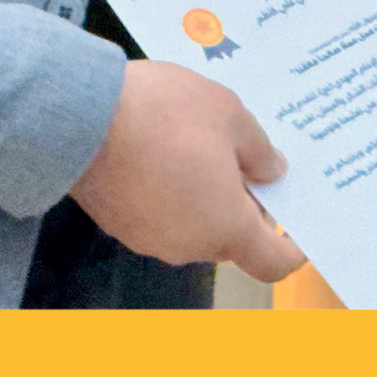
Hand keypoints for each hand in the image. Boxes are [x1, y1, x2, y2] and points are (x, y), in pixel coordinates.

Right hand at [68, 61, 305, 283]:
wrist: (78, 115)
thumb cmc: (164, 113)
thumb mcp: (229, 114)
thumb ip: (260, 150)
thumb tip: (273, 172)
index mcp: (226, 227)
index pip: (271, 262)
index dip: (292, 248)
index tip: (298, 225)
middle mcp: (189, 245)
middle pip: (231, 238)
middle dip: (243, 203)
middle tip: (247, 157)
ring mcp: (148, 238)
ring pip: (193, 223)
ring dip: (204, 194)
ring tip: (200, 142)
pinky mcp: (118, 222)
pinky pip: (159, 213)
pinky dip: (171, 191)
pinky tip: (164, 149)